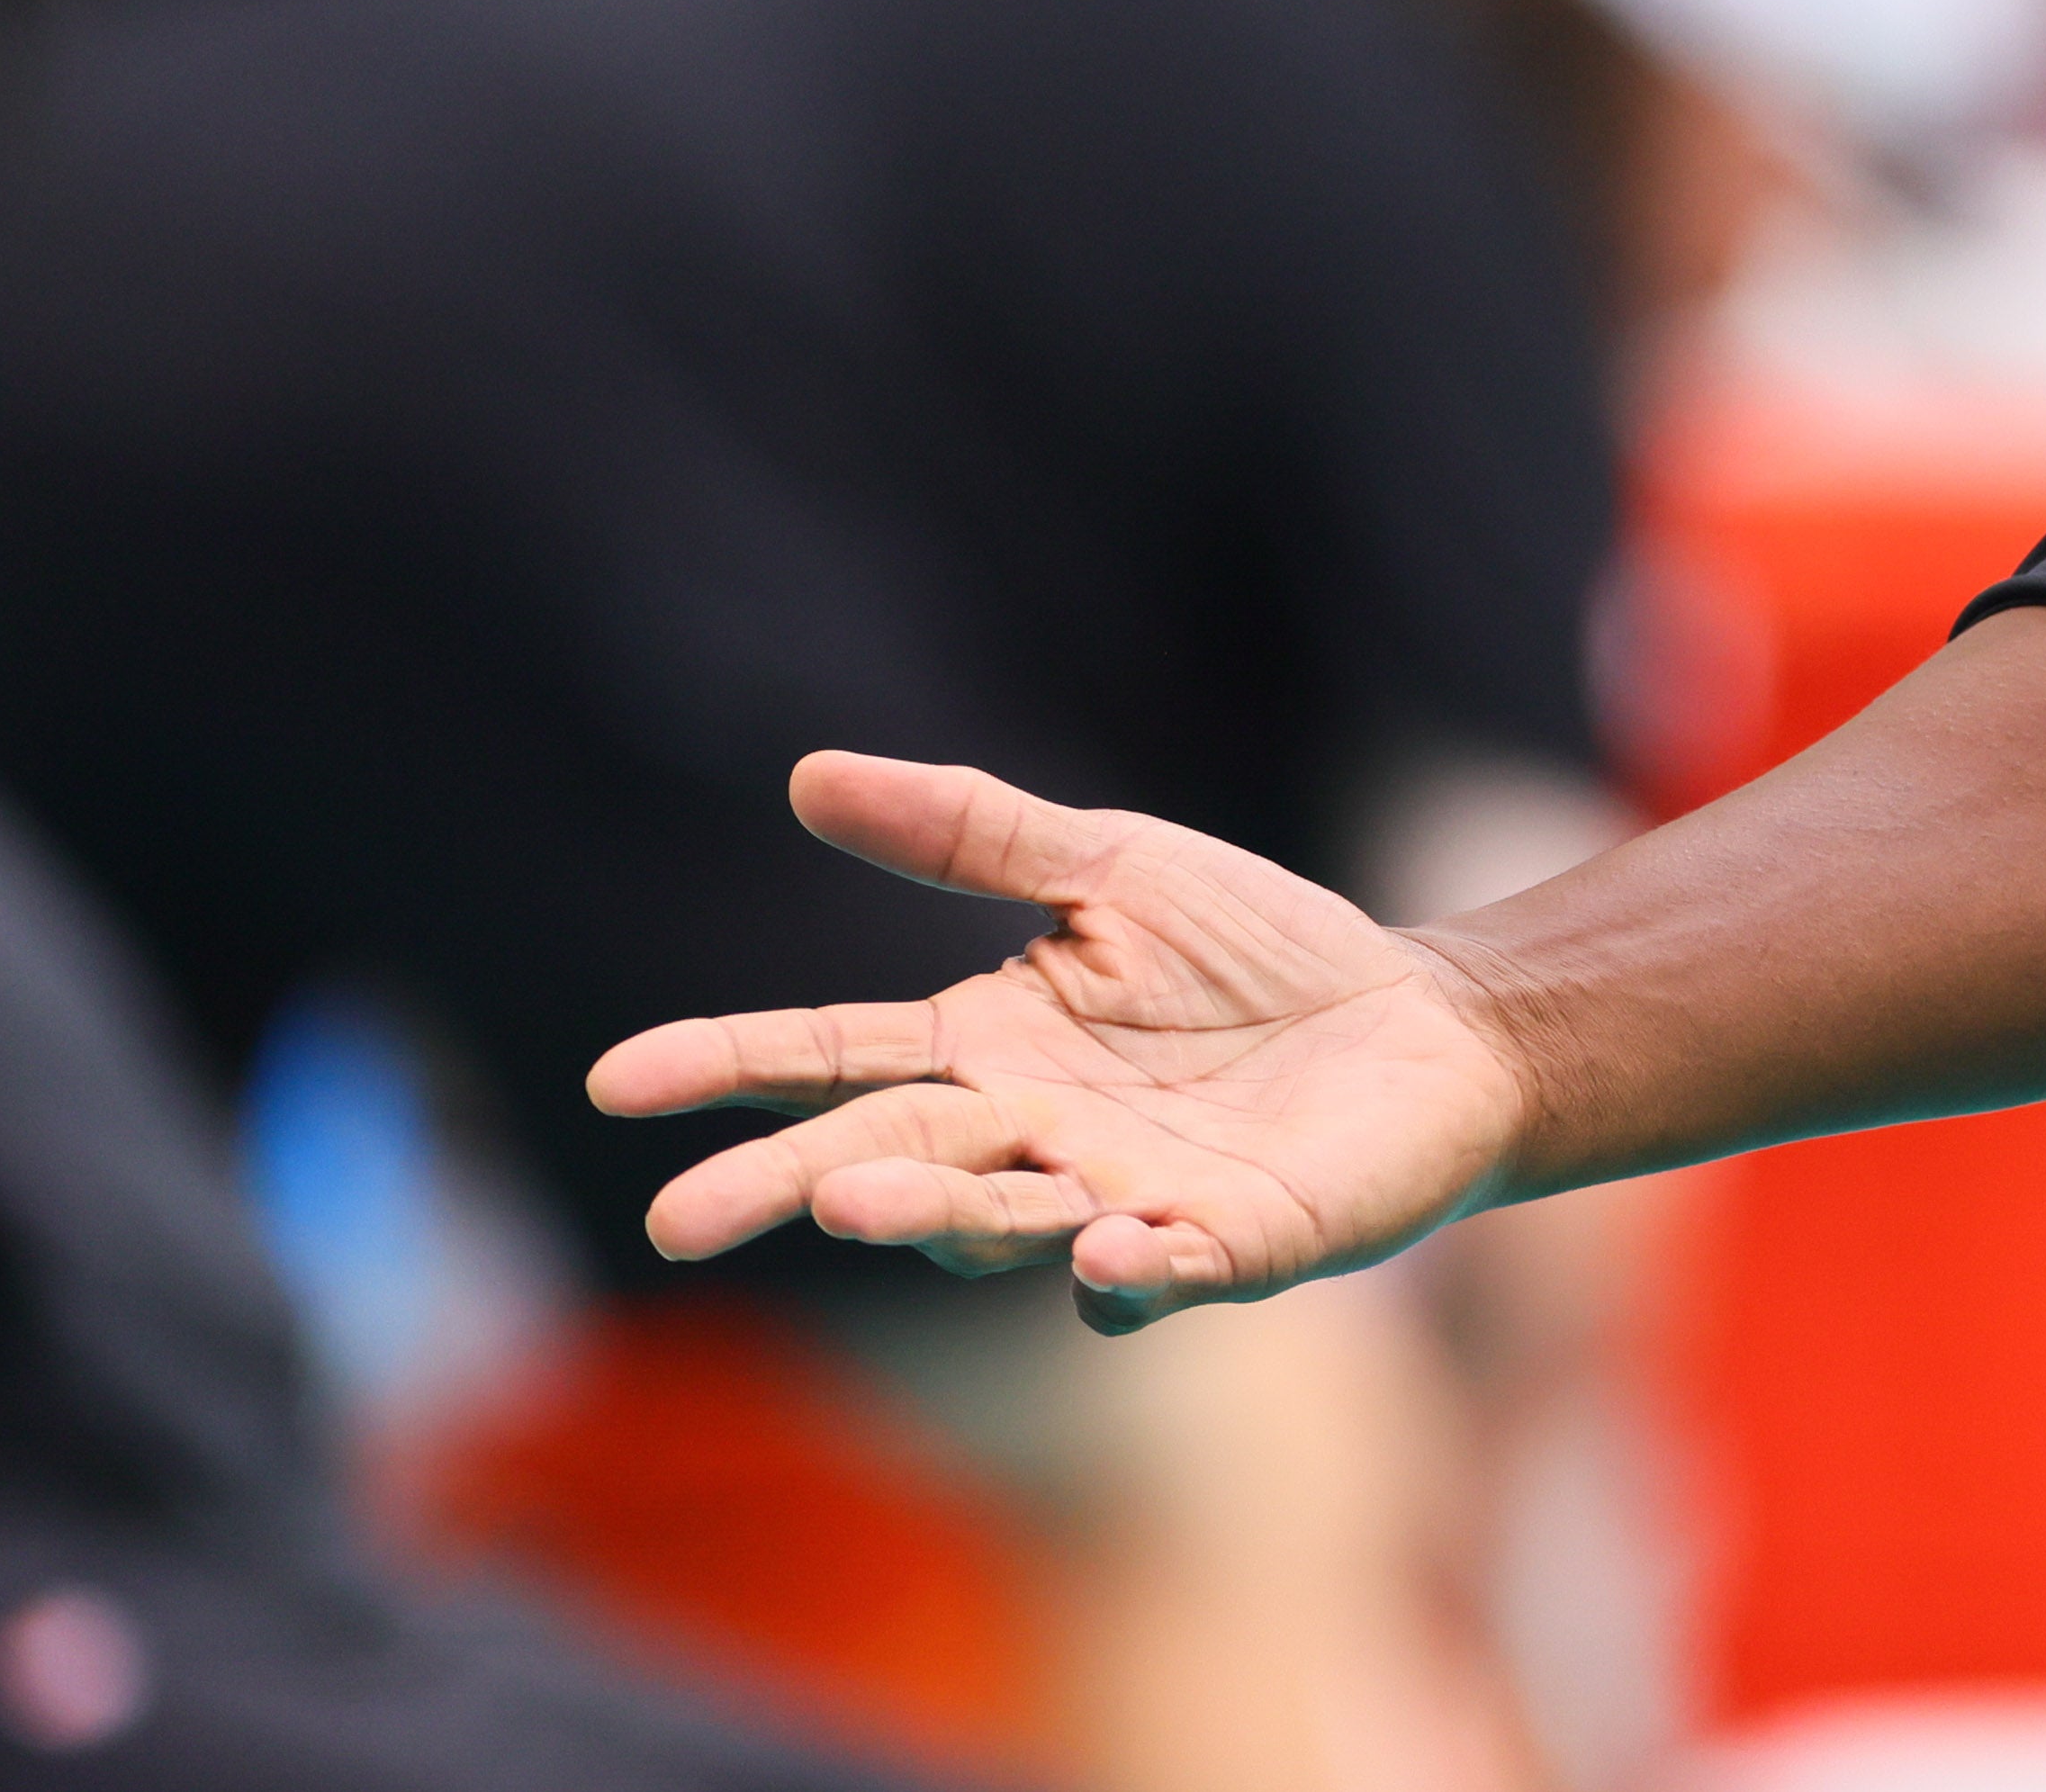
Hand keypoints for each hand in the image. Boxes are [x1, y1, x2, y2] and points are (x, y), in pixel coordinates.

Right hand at [589, 752, 1541, 1334]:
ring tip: (861, 1203)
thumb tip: (805, 773)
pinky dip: (1129, 1272)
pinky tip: (1107, 1253)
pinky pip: (1166, 1273)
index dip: (731, 1067)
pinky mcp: (1235, 1243)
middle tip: (682, 1219)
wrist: (1426, 1022)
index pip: (834, 1059)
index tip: (619, 1078)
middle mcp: (1034, 1142)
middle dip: (784, 1189)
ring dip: (934, 1219)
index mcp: (991, 1051)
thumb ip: (970, 833)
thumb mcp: (1113, 868)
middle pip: (884, 1163)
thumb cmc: (1264, 954)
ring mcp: (1124, 1202)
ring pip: (1003, 1225)